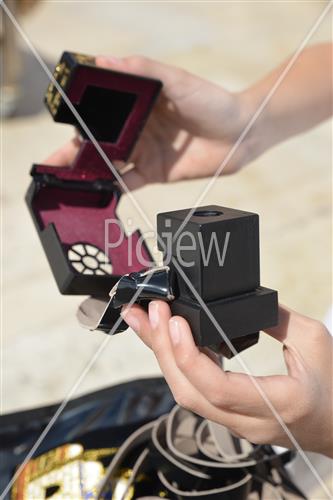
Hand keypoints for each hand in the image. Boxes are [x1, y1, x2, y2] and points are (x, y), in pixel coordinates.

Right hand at [45, 56, 256, 188]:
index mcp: (137, 104)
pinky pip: (127, 182)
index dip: (80, 119)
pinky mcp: (154, 173)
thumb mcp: (177, 80)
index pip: (101, 112)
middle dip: (75, 151)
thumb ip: (143, 70)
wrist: (241, 133)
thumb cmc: (212, 101)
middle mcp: (136, 128)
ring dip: (87, 172)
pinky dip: (110, 188)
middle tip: (53, 163)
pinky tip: (94, 192)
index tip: (61, 124)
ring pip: (108, 164)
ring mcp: (143, 152)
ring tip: (65, 180)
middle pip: (99, 141)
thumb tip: (103, 60)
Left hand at [121, 301, 332, 456]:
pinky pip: (194, 393)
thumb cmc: (332, 383)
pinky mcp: (229, 418)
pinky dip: (175, 364)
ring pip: (186, 395)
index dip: (190, 357)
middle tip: (146, 313)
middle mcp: (251, 421)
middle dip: (161, 350)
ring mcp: (237, 424)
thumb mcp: (313, 341)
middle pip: (190, 393)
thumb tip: (238, 303)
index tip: (174, 323)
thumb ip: (276, 319)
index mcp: (279, 403)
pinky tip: (164, 341)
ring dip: (161, 356)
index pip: (220, 389)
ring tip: (145, 322)